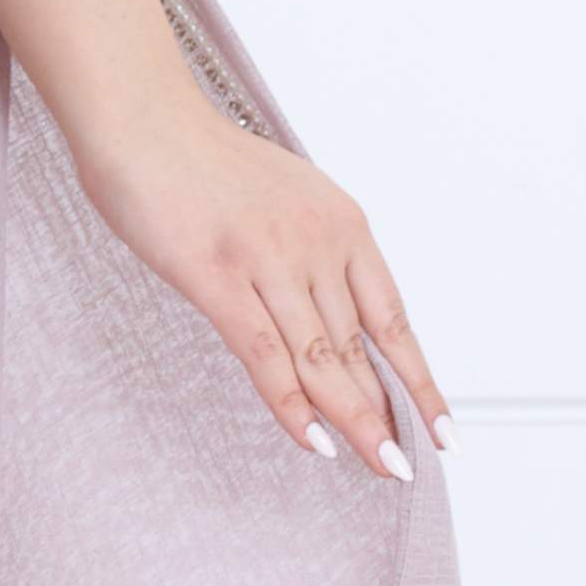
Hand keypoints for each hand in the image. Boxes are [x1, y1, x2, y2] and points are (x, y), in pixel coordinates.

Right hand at [76, 96, 450, 482]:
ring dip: (352, 420)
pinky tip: (312, 439)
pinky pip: (264, 353)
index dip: (418, 380)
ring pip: (321, 358)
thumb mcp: (283, 199)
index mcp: (341, 223)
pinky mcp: (218, 277)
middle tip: (404, 465)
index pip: (392, 319)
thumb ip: (309, 254)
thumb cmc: (199, 160)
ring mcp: (270, 260)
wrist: (143, 119)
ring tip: (377, 465)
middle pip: (360, 348)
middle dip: (386, 414)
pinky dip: (291, 404)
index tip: (442, 427)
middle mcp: (317, 243)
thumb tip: (322, 317)